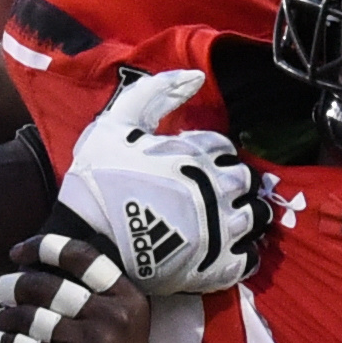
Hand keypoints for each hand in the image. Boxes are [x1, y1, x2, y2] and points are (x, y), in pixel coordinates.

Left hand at [0, 229, 151, 342]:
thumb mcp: (123, 324)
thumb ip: (96, 293)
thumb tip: (40, 260)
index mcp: (128, 300)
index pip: (82, 257)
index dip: (44, 247)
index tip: (17, 252)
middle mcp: (111, 318)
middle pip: (45, 285)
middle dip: (10, 285)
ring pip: (26, 315)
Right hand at [54, 66, 266, 293]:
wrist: (85, 241)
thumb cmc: (97, 181)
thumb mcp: (116, 124)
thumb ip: (154, 93)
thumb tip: (196, 75)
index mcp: (195, 155)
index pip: (223, 147)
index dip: (208, 154)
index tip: (190, 165)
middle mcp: (215, 190)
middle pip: (245, 180)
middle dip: (230, 182)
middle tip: (208, 192)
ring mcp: (218, 231)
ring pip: (256, 217)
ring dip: (244, 215)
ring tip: (222, 220)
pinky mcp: (214, 267)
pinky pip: (248, 259)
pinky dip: (242, 254)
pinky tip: (226, 250)